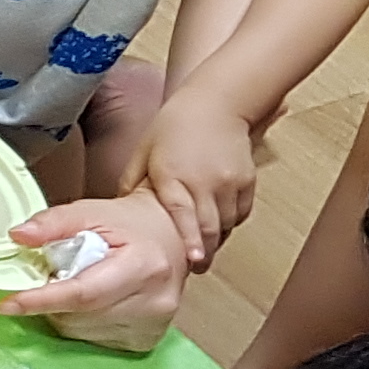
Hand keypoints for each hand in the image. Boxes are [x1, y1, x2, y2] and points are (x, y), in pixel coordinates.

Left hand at [0, 190, 186, 351]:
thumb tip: (18, 236)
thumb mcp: (92, 211)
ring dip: (64, 314)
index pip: (84, 294)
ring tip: (76, 285)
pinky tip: (91, 303)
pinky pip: (94, 341)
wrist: (171, 238)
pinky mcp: (145, 341)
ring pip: (81, 332)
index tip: (8, 304)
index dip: (42, 300)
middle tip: (51, 278)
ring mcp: (152, 326)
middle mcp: (154, 301)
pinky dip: (80, 324)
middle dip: (50, 302)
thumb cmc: (131, 225)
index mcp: (144, 266)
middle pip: (78, 317)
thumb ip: (53, 222)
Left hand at [128, 90, 259, 271]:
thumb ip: (132, 183)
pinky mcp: (247, 180)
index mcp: (173, 175)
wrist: (217, 102)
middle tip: (196, 266)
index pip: (183, 215)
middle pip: (209, 228)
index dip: (190, 241)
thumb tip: (121, 211)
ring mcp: (229, 182)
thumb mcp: (144, 152)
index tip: (193, 261)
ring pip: (227, 224)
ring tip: (204, 246)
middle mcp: (205, 181)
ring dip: (215, 238)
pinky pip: (241, 212)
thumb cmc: (174, 125)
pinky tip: (218, 222)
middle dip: (204, 252)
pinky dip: (230, 222)